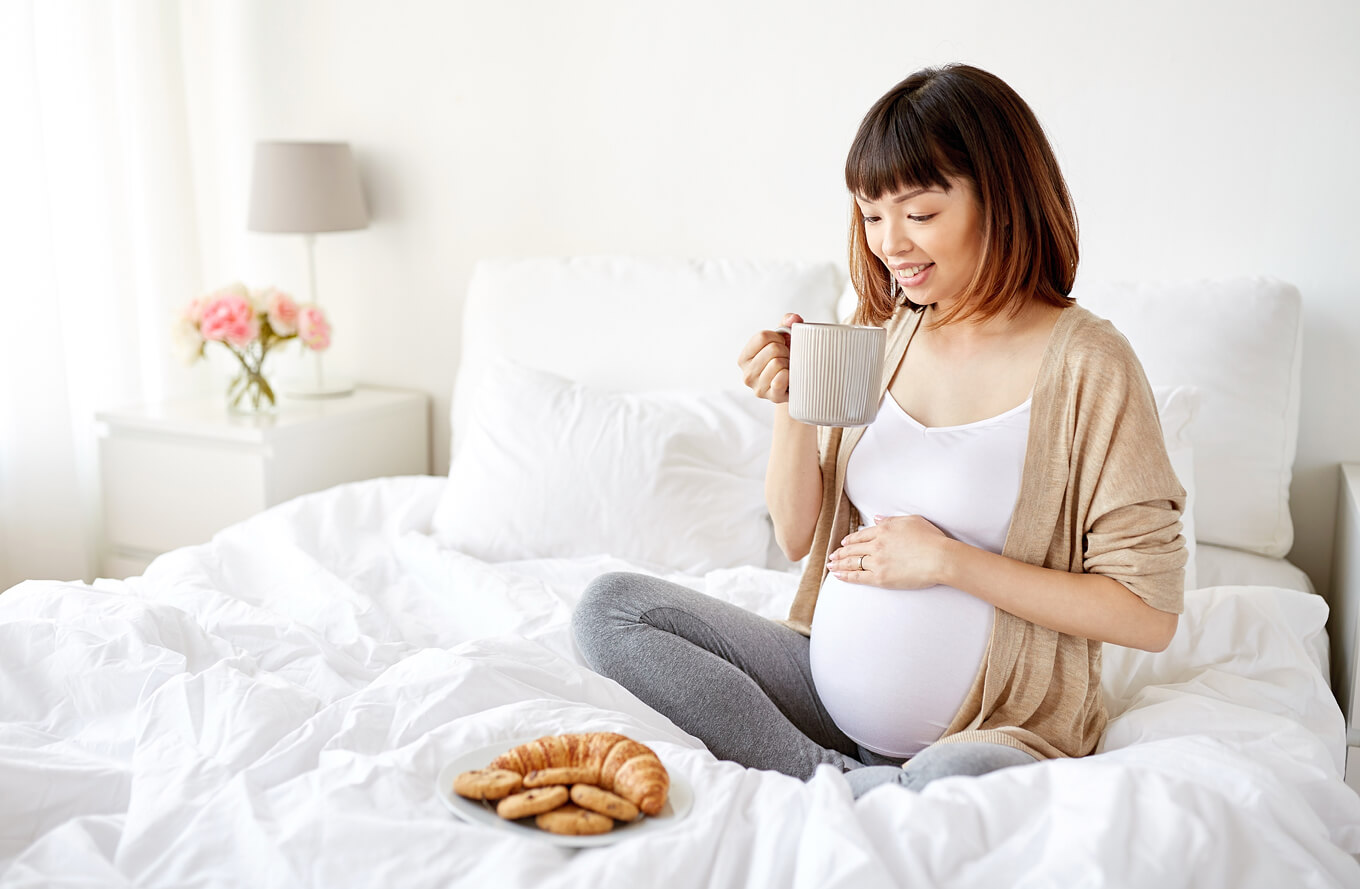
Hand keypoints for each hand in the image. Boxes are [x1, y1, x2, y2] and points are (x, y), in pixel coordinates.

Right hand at [736, 313, 802, 402]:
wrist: (796, 386)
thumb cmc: (786, 360)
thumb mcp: (784, 339)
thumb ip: (787, 323)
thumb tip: (794, 319)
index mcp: (744, 358)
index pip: (762, 336)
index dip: (778, 337)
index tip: (781, 345)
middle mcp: (747, 374)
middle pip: (772, 349)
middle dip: (785, 351)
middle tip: (786, 359)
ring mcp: (758, 388)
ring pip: (778, 362)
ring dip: (789, 363)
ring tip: (788, 369)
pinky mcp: (772, 397)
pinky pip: (780, 380)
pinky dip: (789, 375)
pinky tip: (790, 378)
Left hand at [826, 514, 950, 589]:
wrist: (939, 557)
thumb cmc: (931, 539)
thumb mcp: (912, 520)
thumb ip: (892, 520)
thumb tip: (878, 519)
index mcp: (884, 529)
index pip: (861, 535)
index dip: (850, 540)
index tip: (843, 542)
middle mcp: (876, 544)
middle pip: (853, 548)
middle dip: (840, 552)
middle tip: (832, 556)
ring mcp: (877, 561)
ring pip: (852, 562)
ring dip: (839, 563)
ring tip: (830, 565)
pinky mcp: (880, 577)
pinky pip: (858, 576)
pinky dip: (845, 576)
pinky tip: (837, 575)